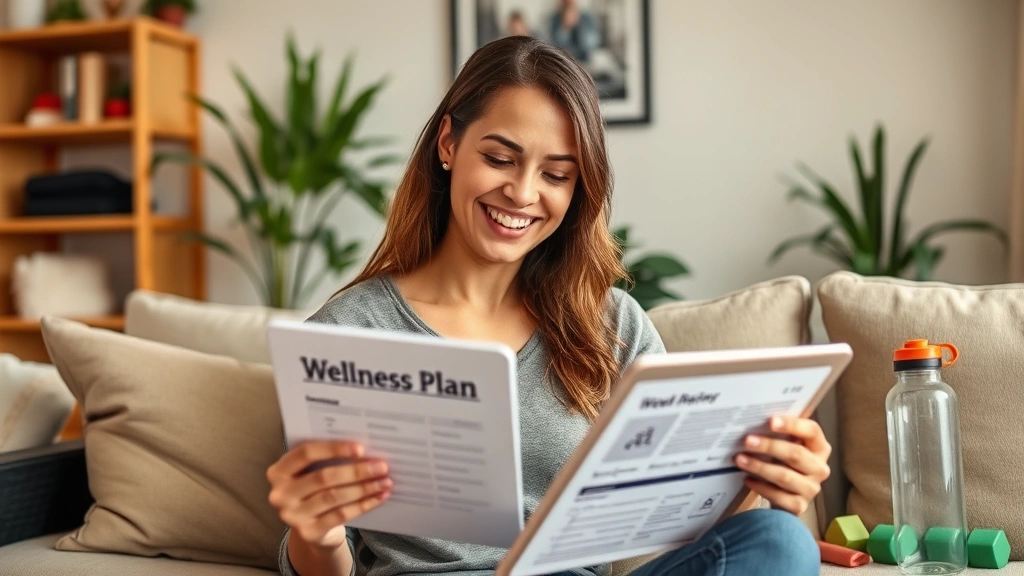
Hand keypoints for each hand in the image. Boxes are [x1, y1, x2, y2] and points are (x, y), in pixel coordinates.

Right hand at [267, 440, 391, 548]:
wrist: (311, 528)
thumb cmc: (315, 490)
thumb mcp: (311, 472)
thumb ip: (326, 460)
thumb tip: (363, 451)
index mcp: (278, 472)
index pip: (306, 453)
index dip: (334, 449)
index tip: (361, 449)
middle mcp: (280, 494)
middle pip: (323, 477)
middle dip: (356, 471)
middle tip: (381, 466)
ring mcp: (292, 516)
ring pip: (334, 497)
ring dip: (364, 488)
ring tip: (384, 482)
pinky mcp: (308, 532)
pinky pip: (341, 515)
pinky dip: (363, 505)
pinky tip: (379, 498)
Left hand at [734, 415, 830, 515]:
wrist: (786, 493)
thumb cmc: (784, 462)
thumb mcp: (787, 445)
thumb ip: (779, 434)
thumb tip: (754, 422)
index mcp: (819, 447)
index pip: (812, 431)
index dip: (792, 425)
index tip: (770, 421)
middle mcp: (819, 468)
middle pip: (795, 454)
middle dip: (769, 446)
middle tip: (747, 441)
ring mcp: (811, 488)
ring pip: (784, 476)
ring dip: (759, 467)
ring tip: (740, 459)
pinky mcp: (800, 506)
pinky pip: (778, 496)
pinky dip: (760, 487)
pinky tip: (747, 479)